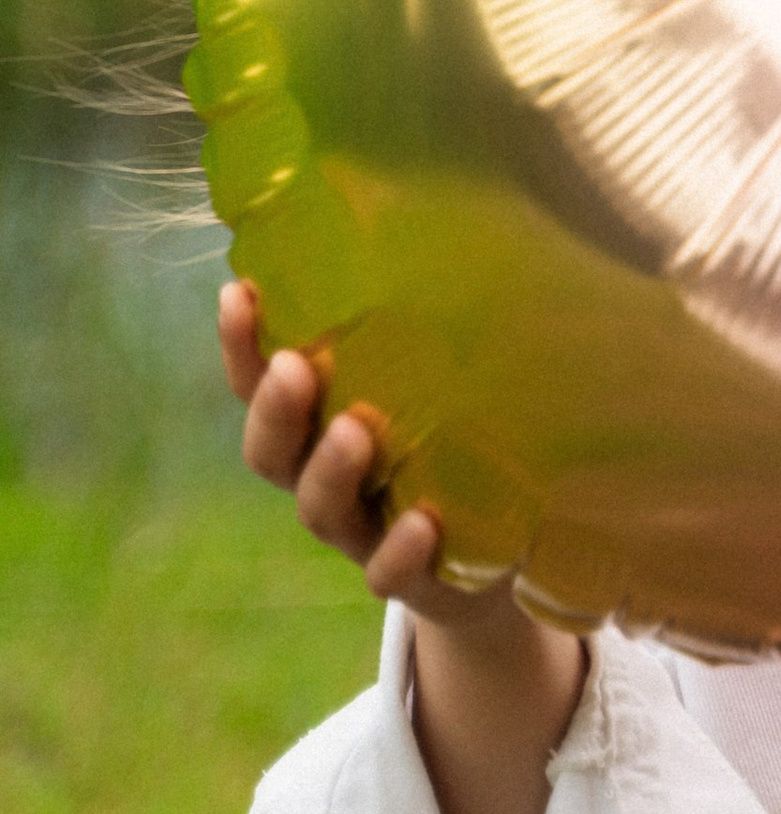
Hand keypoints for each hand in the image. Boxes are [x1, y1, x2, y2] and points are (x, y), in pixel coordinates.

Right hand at [221, 279, 584, 813]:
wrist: (507, 562)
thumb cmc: (464, 450)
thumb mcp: (444, 388)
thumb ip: (427, 334)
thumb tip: (453, 231)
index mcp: (324, 425)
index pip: (263, 382)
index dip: (242, 345)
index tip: (239, 292)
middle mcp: (331, 480)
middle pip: (274, 452)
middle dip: (277, 409)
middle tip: (294, 368)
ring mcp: (367, 535)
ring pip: (323, 510)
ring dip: (332, 472)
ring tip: (355, 433)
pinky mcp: (416, 582)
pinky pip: (393, 573)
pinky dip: (401, 551)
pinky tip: (423, 523)